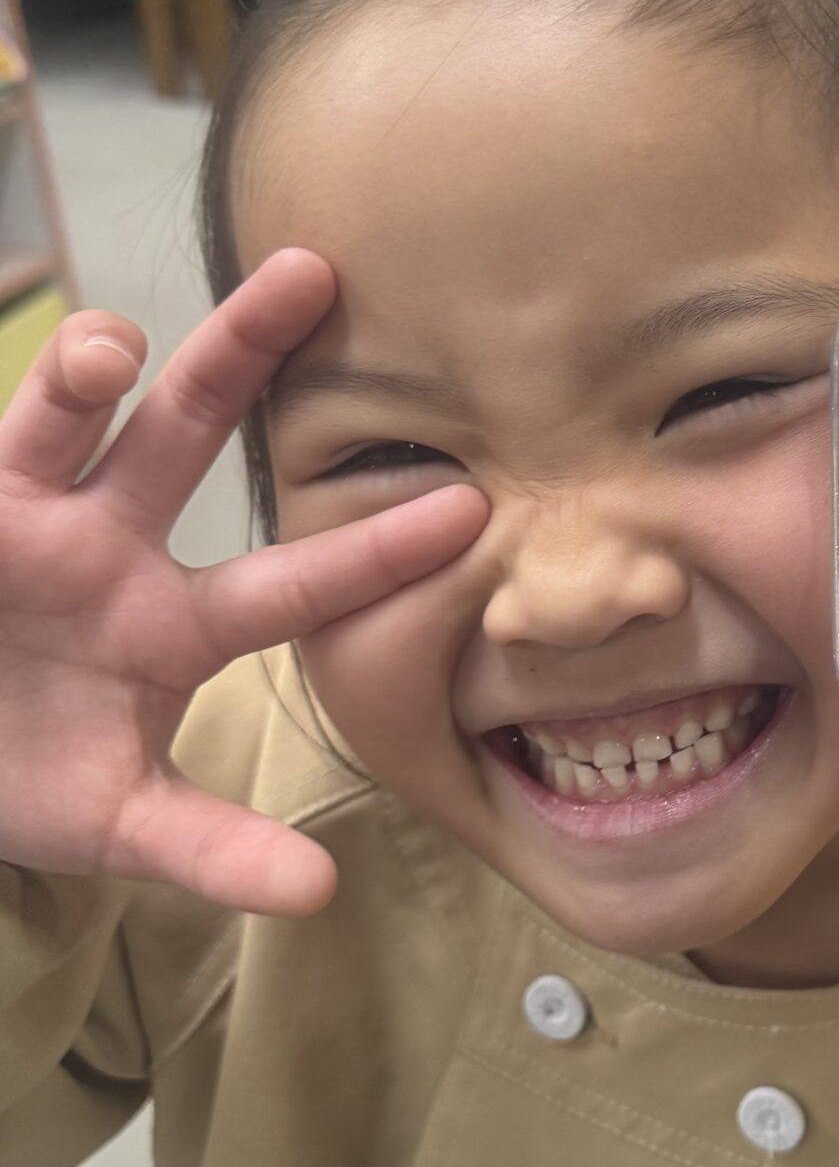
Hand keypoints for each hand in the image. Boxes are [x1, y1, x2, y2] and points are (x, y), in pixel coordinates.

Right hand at [0, 250, 486, 915]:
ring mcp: (19, 517)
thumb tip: (319, 895)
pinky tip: (40, 370)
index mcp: (172, 622)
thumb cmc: (29, 775)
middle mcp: (106, 543)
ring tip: (110, 348)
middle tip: (313, 272)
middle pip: (185, 430)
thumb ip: (212, 851)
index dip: (370, 549)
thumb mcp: (119, 821)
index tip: (466, 509)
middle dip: (242, 351)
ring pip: (57, 418)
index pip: (290, 580)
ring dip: (79, 370)